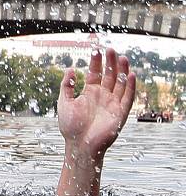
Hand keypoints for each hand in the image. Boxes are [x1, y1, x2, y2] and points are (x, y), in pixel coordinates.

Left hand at [54, 48, 135, 195]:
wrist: (79, 146)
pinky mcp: (120, 113)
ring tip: (121, 57)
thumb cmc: (70, 127)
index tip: (96, 50)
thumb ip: (66, 86)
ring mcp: (112, 103)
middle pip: (109, 75)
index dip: (96, 62)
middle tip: (110, 49)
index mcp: (90, 93)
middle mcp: (103, 96)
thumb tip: (69, 69)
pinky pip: (128, 97)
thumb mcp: (64, 103)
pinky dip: (130, 86)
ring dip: (122, 70)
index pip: (95, 73)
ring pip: (120, 83)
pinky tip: (131, 74)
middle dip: (110, 62)